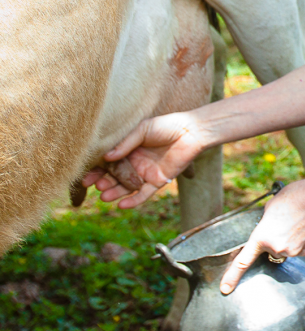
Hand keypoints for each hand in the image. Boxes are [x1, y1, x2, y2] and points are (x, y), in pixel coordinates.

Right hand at [85, 112, 206, 208]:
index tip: (86, 177)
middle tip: (96, 186)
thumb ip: (126, 143)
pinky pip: (144, 194)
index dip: (96, 171)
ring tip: (105, 196)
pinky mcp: (158, 181)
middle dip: (104, 182)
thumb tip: (106, 157)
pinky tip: (122, 205)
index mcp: (128, 149)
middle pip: (115, 177)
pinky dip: (133, 201)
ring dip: (115, 193)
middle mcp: (135, 163)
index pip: (108, 163)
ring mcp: (146, 173)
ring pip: (127, 187)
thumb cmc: (167, 125)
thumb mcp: (143, 129)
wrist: (192, 131)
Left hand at [220, 177, 304, 293]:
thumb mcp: (270, 207)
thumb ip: (264, 224)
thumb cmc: (294, 196)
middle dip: (273, 241)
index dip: (232, 277)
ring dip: (288, 241)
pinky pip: (299, 250)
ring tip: (297, 222)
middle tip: (283, 224)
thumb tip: (267, 231)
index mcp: (262, 236)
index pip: (243, 261)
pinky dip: (300, 241)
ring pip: (285, 251)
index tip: (225, 289)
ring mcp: (293, 251)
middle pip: (270, 251)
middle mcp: (276, 248)